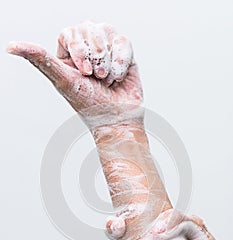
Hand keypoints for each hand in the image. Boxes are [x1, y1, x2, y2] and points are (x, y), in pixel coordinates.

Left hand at [7, 21, 142, 126]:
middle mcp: (86, 50)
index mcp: (68, 56)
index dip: (79, 50)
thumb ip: (40, 59)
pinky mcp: (123, 53)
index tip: (84, 73)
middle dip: (95, 57)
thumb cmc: (90, 105)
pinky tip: (118, 78)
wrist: (117, 120)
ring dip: (107, 61)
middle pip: (88, 28)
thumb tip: (11, 46)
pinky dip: (121, 62)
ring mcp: (106, 50)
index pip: (70, 33)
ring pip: (106, 32)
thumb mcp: (62, 80)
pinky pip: (123, 42)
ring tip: (106, 79)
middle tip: (96, 77)